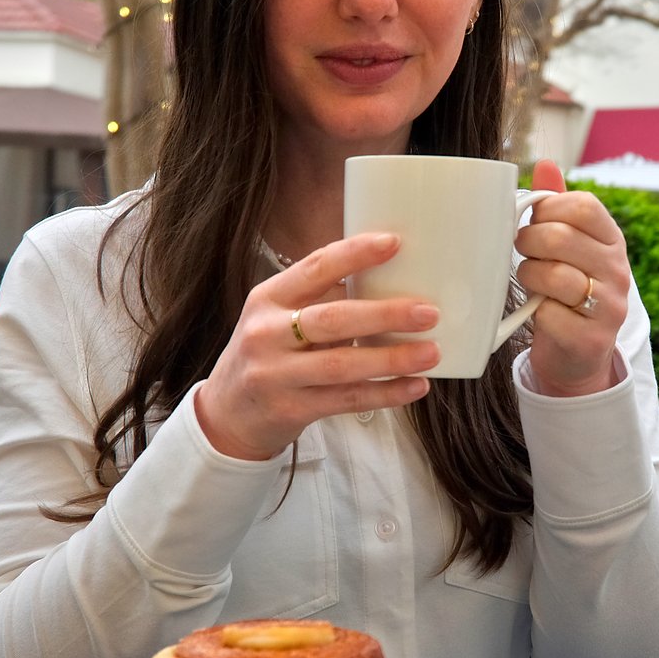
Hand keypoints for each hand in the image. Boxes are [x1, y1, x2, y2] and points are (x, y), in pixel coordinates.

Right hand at [194, 233, 441, 460]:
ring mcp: (275, 374)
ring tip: (432, 352)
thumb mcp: (278, 317)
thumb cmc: (267, 354)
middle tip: (429, 312)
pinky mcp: (289, 409)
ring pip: (342, 364)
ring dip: (392, 358)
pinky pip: (346, 400)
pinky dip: (385, 394)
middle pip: (333, 319)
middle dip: (385, 314)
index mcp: (268, 297)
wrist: (227, 414)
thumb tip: (392, 277)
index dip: (355, 254)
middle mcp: (267, 333)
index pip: (315, 267)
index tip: (395, 243)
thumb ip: (321, 299)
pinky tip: (416, 387)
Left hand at [516, 161, 629, 397]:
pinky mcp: (592, 339)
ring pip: (555, 275)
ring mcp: (610, 306)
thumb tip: (546, 164)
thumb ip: (556, 207)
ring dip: (529, 277)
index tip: (534, 222)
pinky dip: (535, 313)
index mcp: (612, 240)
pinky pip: (549, 314)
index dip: (547, 210)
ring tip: (531, 282)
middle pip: (562, 238)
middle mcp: (618, 271)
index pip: (583, 205)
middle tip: (523, 252)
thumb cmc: (565, 292)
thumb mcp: (566, 247)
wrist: (576, 357)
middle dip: (529, 242)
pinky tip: (539, 314)